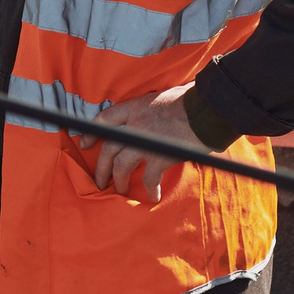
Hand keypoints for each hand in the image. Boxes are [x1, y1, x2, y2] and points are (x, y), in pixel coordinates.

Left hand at [88, 85, 204, 206]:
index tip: (84, 144)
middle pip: (108, 148)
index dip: (92, 132)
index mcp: (136, 107)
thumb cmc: (192, 100)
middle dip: (101, 167)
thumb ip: (152, 110)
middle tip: (99, 181)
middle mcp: (135, 124)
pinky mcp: (160, 157)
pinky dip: (150, 189)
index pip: (105, 119)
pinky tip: (152, 196)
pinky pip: (148, 178)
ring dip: (118, 181)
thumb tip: (154, 118)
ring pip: (120, 165)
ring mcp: (145, 141)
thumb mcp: (163, 97)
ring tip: (120, 190)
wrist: (208, 109)